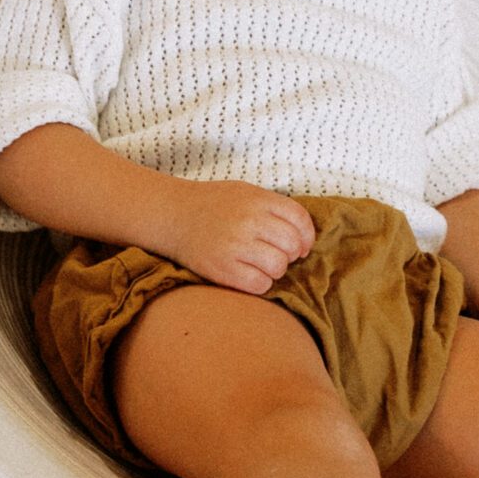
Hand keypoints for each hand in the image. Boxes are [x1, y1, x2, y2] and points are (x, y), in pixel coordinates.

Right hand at [155, 180, 315, 293]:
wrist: (172, 215)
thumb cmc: (212, 205)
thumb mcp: (245, 192)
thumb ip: (273, 208)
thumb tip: (302, 236)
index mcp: (257, 199)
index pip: (299, 219)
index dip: (306, 236)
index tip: (301, 245)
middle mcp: (249, 220)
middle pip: (291, 244)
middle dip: (291, 254)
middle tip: (278, 256)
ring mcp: (235, 245)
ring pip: (278, 266)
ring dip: (275, 270)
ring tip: (261, 265)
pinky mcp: (222, 268)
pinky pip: (260, 284)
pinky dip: (260, 284)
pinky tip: (249, 275)